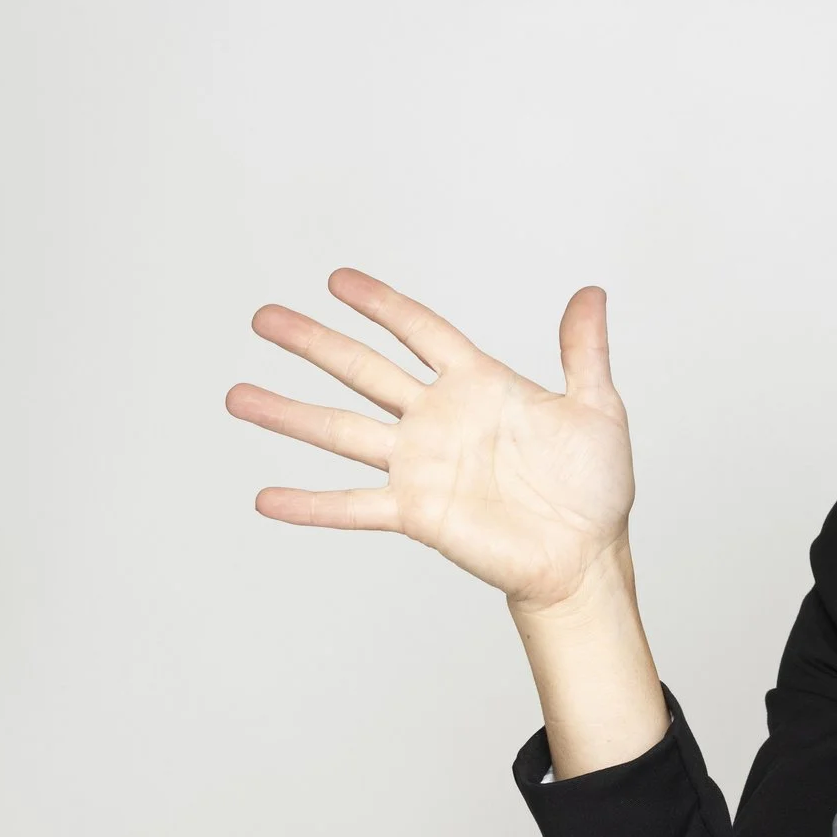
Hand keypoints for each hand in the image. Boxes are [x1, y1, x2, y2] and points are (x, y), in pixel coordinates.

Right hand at [227, 269, 635, 612]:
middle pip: (364, 370)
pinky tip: (266, 497)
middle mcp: (439, 420)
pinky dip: (310, 504)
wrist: (586, 557)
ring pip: (342, 431)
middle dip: (314, 343)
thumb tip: (591, 294)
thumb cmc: (594, 488)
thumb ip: (584, 351)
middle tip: (264, 317)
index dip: (381, 305)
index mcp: (479, 385)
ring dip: (289, 415)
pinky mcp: (417, 512)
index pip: (419, 332)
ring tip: (237, 396)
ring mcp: (421, 465)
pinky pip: (353, 506)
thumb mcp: (598, 408)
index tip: (338, 280)